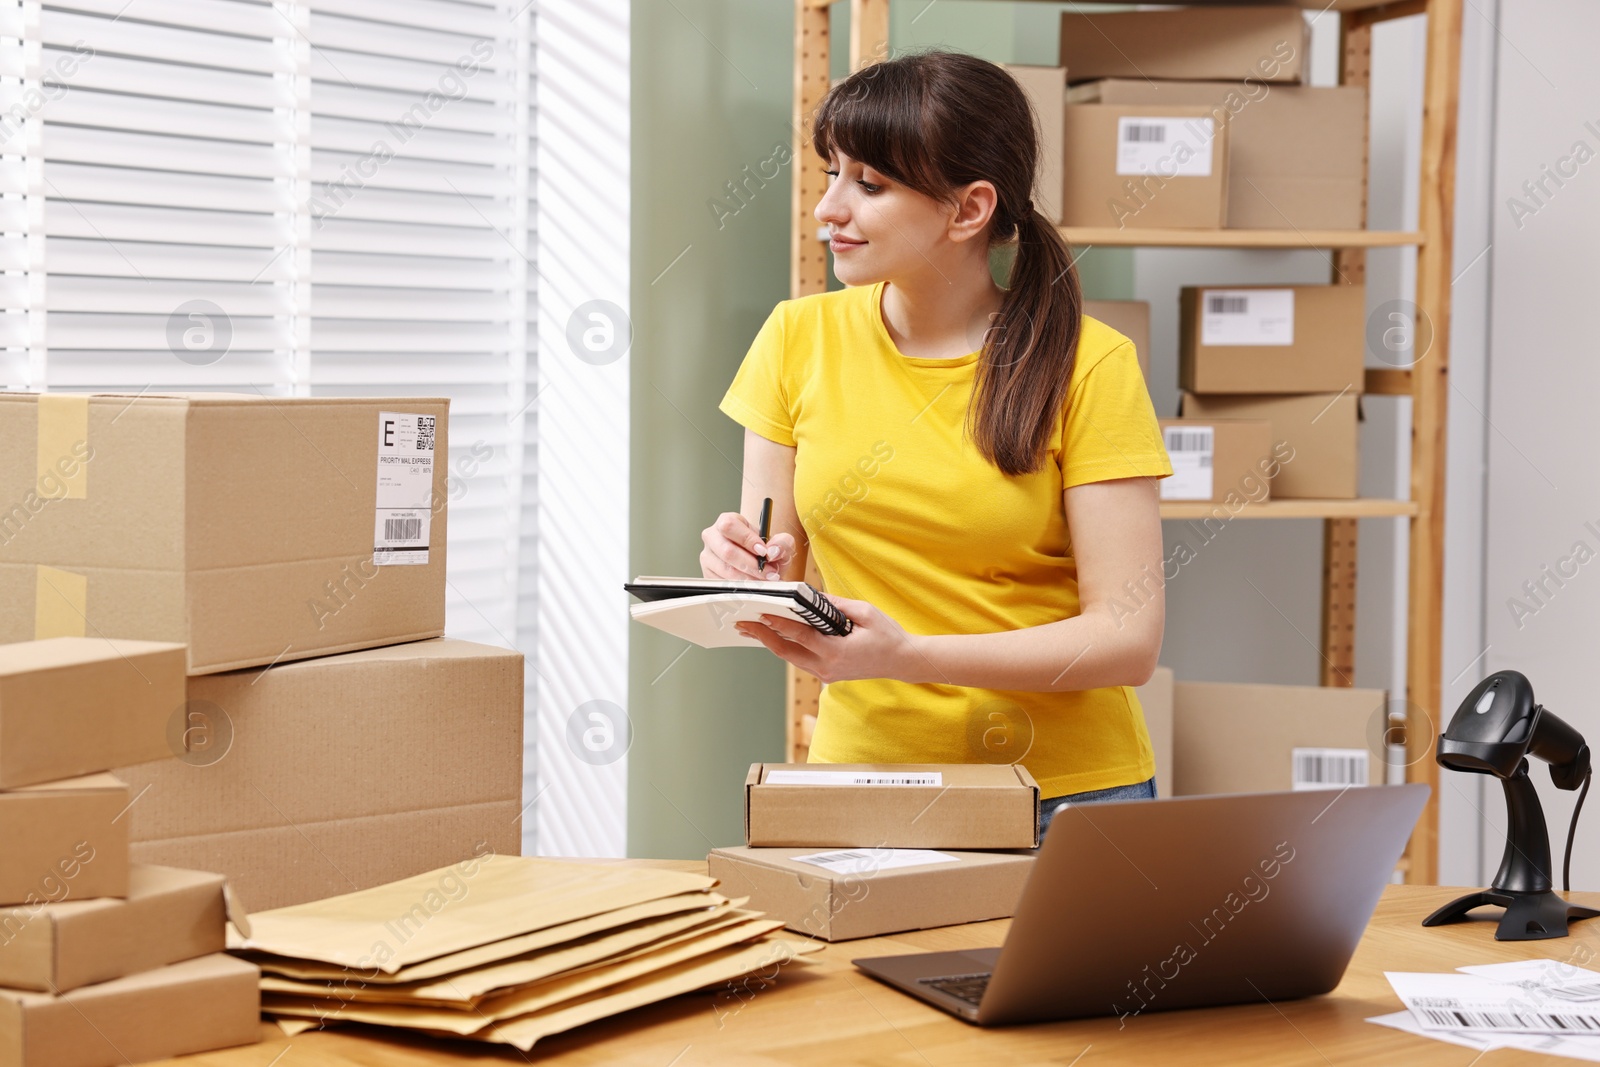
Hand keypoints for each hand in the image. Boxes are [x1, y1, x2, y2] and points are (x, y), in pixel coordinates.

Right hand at [701, 511, 795, 581]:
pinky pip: (721, 583)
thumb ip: (783, 542)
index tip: (764, 553)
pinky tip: (753, 587)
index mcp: (727, 521)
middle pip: (726, 551)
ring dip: (748, 579)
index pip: (730, 526)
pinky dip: (740, 588)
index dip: (747, 540)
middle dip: (751, 565)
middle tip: (768, 573)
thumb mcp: (780, 543)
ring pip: (725, 570)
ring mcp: (707, 557)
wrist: (761, 567)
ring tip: (765, 582)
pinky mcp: (707, 574)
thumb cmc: (766, 552)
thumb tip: (773, 551)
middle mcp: (712, 537)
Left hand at [734, 595, 926, 683]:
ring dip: (770, 643)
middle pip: (786, 652)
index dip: (778, 624)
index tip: (760, 614)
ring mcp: (826, 674)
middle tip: (742, 624)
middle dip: (762, 637)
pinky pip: (800, 659)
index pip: (800, 636)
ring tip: (751, 629)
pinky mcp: (827, 673)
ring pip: (790, 658)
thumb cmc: (888, 635)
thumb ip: (835, 606)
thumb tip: (809, 596)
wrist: (903, 661)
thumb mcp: (865, 613)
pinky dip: (785, 647)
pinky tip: (774, 637)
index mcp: (836, 652)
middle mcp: (827, 667)